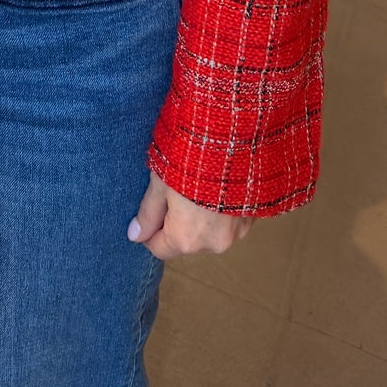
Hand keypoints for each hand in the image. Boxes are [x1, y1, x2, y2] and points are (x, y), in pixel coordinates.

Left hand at [128, 171, 252, 259]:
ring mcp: (236, 235)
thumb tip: (134, 235)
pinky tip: (218, 186)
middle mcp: (212, 245)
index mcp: (185, 239)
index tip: (154, 205)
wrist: (235, 138)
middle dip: (176, 222)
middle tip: (176, 189)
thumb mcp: (160, 182)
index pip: (158, 248)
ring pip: (207, 233)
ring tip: (199, 185)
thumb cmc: (191, 159)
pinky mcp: (251, 221)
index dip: (150, 228)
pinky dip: (220, 212)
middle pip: (184, 242)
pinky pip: (227, 224)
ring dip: (200, 218)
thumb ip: (147, 213)